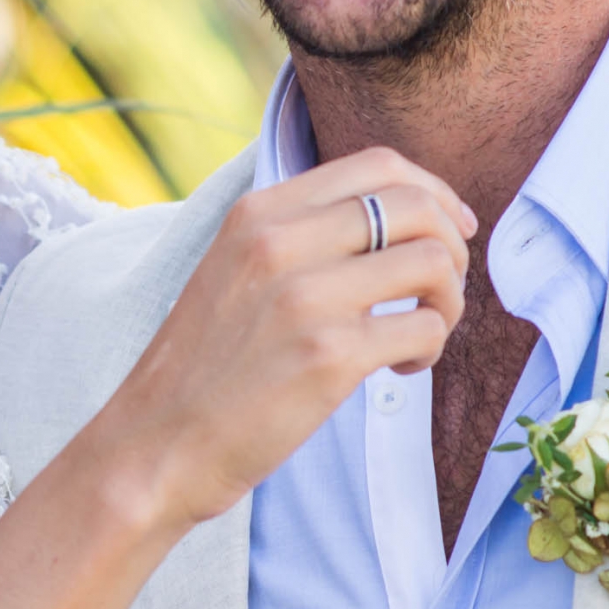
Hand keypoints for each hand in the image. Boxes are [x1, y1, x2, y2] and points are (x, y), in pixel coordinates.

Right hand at [87, 147, 473, 533]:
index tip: (449, 228)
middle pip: (415, 206)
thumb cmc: (204, 367)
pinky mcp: (330, 358)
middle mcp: (280, 242)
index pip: (376, 165)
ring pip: (432, 263)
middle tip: (441, 289)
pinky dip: (428, 349)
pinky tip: (397, 369)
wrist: (157, 444)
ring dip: (448, 300)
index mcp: (257, 213)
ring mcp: (306, 299)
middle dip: (451, 245)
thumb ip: (298, 235)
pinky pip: (424, 329)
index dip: (432, 191)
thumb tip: (400, 218)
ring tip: (421, 331)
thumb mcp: (233, 270)